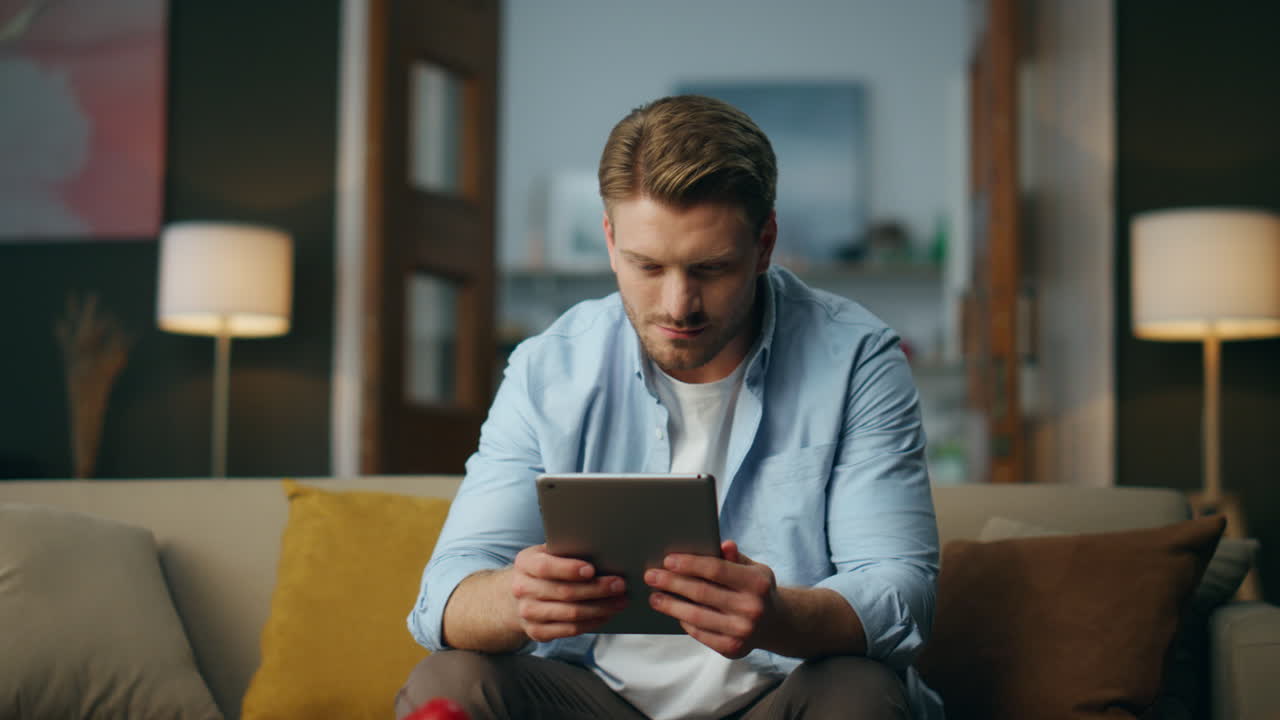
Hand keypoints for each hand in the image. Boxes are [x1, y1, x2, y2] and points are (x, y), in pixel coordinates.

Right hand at [508, 544, 627, 642]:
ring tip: (620, 601)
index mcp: (525, 563)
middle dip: (596, 589)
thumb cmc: (543, 570)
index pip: (545, 567)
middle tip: (619, 585)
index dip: (569, 569)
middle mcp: (522, 589)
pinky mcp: (537, 632)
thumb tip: (601, 551)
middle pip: (564, 592)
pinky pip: (570, 630)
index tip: (592, 570)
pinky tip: (606, 614)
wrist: (517, 597)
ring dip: (600, 608)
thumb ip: (566, 551)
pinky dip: (592, 622)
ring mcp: (528, 613)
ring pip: (570, 613)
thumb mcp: (547, 553)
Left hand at [644, 540, 778, 658]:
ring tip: (654, 597)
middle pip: (702, 593)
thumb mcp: (753, 568)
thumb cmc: (756, 589)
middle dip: (672, 583)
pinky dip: (683, 622)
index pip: (716, 570)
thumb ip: (735, 557)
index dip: (690, 564)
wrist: (775, 624)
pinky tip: (672, 611)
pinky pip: (700, 633)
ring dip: (670, 605)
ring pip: (696, 616)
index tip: (667, 560)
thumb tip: (724, 544)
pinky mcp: (732, 648)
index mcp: (757, 583)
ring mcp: (742, 631)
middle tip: (650, 576)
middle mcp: (752, 608)